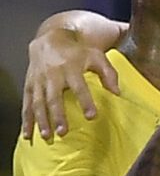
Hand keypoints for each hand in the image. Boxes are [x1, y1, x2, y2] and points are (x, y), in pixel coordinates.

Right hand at [23, 25, 118, 140]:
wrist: (50, 39)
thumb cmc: (77, 51)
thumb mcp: (96, 57)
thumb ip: (109, 74)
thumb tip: (118, 93)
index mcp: (70, 68)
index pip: (79, 87)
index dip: (85, 102)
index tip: (92, 116)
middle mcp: (53, 75)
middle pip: (54, 98)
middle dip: (57, 115)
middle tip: (62, 132)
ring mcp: (39, 81)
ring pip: (38, 103)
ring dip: (41, 120)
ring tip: (47, 136)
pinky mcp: (30, 85)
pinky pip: (26, 104)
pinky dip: (26, 120)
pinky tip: (27, 134)